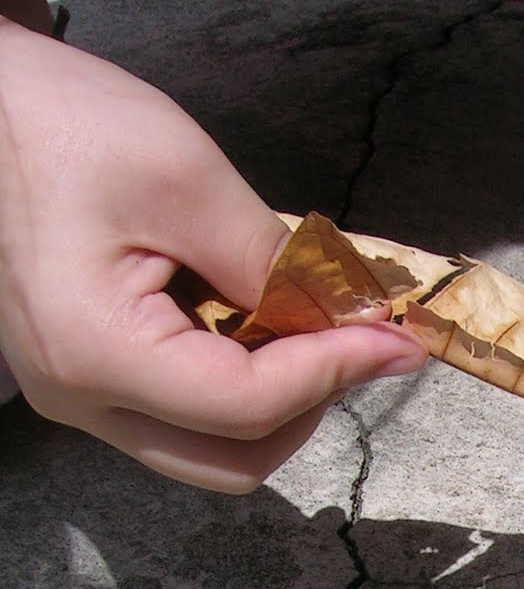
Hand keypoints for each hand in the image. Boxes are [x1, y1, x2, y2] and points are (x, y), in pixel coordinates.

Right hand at [0, 21, 426, 490]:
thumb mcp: (184, 176)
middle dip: (310, 406)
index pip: (247, 406)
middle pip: (234, 462)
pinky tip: (260, 325)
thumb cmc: (65, 126)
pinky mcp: (90, 384)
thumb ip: (270, 260)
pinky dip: (239, 387)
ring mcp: (82, 400)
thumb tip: (350, 318)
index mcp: (96, 352)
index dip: (334, 374)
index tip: (395, 340)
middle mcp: (82, 400)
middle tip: (357, 342)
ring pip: (212, 452)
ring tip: (309, 327)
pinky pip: (184, 419)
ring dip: (278, 403)